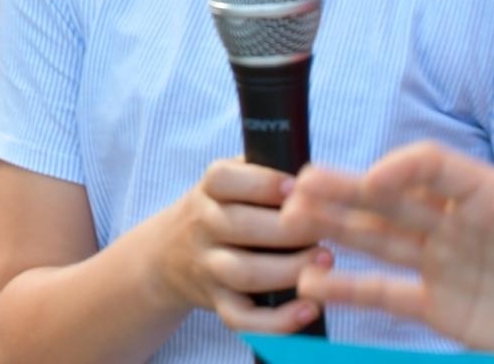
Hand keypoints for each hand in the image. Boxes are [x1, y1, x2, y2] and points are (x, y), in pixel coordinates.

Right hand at [145, 158, 321, 332]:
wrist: (167, 255)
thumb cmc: (219, 211)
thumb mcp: (227, 183)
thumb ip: (262, 173)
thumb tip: (316, 177)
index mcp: (208, 190)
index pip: (224, 179)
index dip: (263, 182)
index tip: (297, 187)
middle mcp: (202, 226)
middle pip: (240, 226)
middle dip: (290, 228)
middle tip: (326, 228)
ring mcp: (207, 266)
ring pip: (244, 272)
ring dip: (288, 270)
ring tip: (325, 260)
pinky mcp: (216, 302)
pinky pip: (242, 318)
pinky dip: (276, 321)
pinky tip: (309, 310)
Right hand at [281, 141, 493, 352]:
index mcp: (486, 193)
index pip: (432, 169)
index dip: (401, 169)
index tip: (375, 182)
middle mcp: (455, 223)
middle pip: (390, 199)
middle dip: (346, 190)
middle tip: (301, 183)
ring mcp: (443, 263)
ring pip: (378, 239)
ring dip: (336, 227)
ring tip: (292, 218)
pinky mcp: (440, 306)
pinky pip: (386, 294)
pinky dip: (348, 292)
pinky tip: (312, 286)